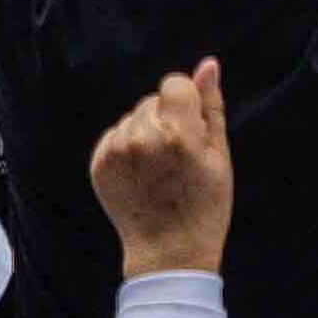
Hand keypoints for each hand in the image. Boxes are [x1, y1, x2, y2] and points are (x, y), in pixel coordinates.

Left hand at [89, 58, 232, 278]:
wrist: (169, 253)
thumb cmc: (204, 205)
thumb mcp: (219, 156)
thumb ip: (211, 106)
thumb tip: (208, 64)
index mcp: (177, 133)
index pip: (174, 83)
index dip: (187, 104)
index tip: (192, 132)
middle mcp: (142, 137)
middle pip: (152, 101)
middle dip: (166, 119)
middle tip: (177, 159)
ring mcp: (116, 151)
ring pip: (133, 117)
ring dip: (145, 133)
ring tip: (159, 169)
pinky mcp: (98, 163)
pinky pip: (115, 136)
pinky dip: (127, 148)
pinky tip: (141, 175)